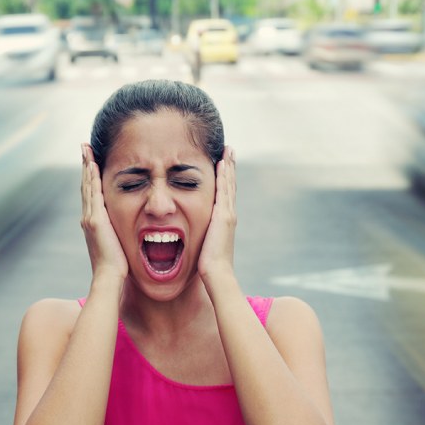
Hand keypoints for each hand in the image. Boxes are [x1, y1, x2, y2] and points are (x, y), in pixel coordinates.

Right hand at [80, 144, 128, 282]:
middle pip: (86, 185)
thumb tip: (123, 231)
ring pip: (87, 186)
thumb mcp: (116, 244)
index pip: (91, 194)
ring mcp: (90, 218)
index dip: (90, 177)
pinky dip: (92, 178)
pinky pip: (93, 193)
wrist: (110, 278)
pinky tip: (93, 165)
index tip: (91, 161)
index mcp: (93, 223)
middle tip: (84, 147)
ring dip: (87, 166)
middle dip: (85, 165)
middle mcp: (88, 218)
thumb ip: (116, 234)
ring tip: (86, 150)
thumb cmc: (116, 267)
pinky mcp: (95, 220)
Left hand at [198, 146, 236, 281]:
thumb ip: (201, 237)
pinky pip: (224, 190)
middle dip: (229, 168)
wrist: (216, 273)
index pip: (224, 195)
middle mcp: (228, 215)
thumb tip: (194, 237)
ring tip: (228, 151)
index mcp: (223, 221)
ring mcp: (228, 214)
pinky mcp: (224, 216)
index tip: (224, 164)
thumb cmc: (208, 266)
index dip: (225, 179)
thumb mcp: (204, 246)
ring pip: (229, 184)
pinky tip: (222, 163)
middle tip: (229, 150)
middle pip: (230, 185)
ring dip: (228, 166)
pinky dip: (224, 176)